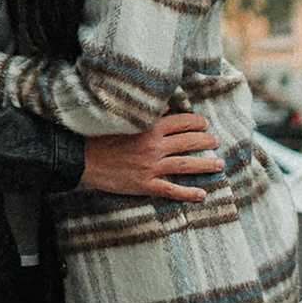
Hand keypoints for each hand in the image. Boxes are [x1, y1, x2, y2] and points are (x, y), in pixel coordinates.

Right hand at [80, 110, 223, 202]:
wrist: (82, 158)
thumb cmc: (101, 136)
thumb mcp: (124, 120)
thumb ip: (148, 114)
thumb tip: (167, 108)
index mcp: (150, 128)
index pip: (183, 122)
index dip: (198, 123)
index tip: (205, 124)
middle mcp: (155, 146)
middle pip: (190, 142)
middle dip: (207, 142)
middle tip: (217, 142)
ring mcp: (151, 167)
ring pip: (186, 165)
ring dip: (206, 165)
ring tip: (219, 165)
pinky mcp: (145, 184)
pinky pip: (172, 189)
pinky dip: (188, 193)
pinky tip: (202, 194)